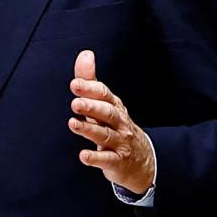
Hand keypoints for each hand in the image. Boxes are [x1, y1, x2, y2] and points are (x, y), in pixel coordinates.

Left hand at [67, 48, 156, 194]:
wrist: (143, 160)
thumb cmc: (117, 127)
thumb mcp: (106, 104)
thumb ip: (92, 81)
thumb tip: (85, 54)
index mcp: (114, 107)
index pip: (104, 94)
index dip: (90, 89)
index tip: (75, 84)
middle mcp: (119, 123)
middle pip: (106, 113)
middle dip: (91, 107)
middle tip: (75, 103)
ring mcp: (120, 142)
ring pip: (105, 134)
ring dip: (89, 129)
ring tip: (73, 124)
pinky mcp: (117, 162)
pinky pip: (107, 159)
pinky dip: (96, 158)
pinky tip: (84, 156)